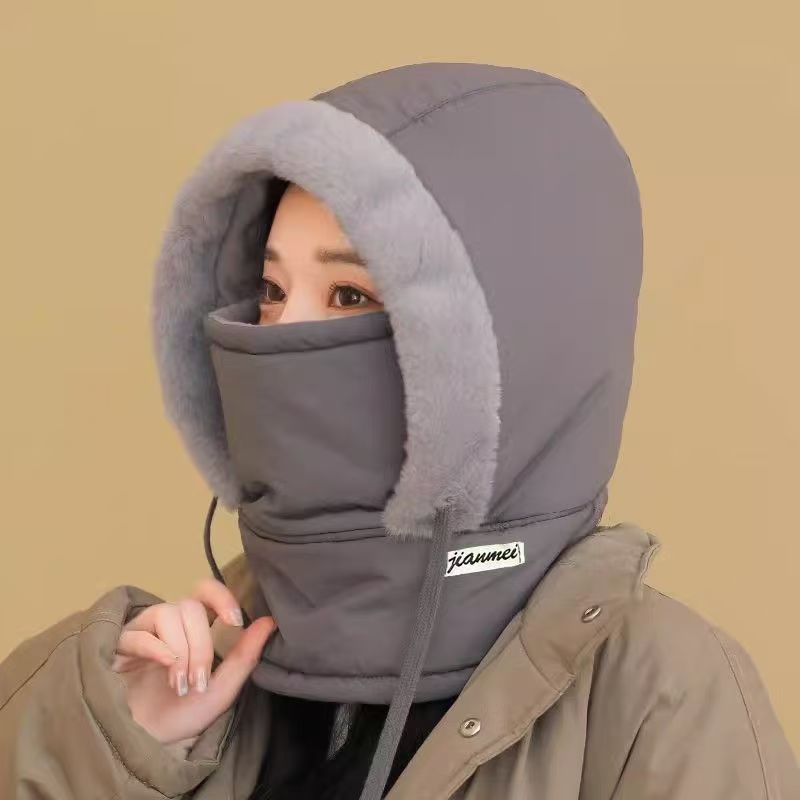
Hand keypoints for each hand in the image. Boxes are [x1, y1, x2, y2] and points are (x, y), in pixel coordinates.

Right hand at [111, 576, 275, 745]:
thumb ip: (244, 656)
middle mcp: (169, 624)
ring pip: (167, 614)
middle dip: (200, 645)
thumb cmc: (183, 715)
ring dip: (179, 650)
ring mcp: (143, 632)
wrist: (145, 745)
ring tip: (179, 684)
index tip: (234, 621)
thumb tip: (271, 621)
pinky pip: (138, 633)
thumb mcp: (221, 690)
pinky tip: (164, 667)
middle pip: (190, 608)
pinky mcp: (119, 646)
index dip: (221, 596)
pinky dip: (156, 648)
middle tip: (199, 681)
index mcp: (195, 628)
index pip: (206, 592)